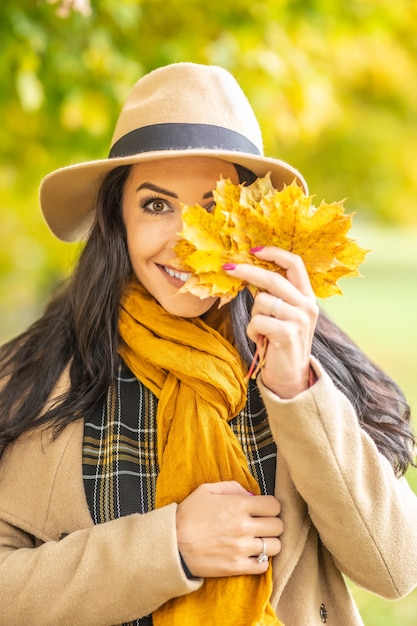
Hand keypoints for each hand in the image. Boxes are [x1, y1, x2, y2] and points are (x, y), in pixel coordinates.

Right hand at [176, 481, 282, 577]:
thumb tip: (250, 494)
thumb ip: (231, 486)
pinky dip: (261, 561)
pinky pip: (264, 566)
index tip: (265, 510)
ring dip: (270, 543)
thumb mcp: (206, 490)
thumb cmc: (188, 515)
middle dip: (273, 524)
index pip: (274, 506)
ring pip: (275, 547)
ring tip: (259, 541)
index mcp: (239, 505)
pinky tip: (252, 555)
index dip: (271, 507)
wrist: (172, 545)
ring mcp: (242, 548)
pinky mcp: (237, 567)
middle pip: (278, 526)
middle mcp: (244, 526)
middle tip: (263, 525)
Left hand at [224, 247, 318, 397]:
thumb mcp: (284, 316)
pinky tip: (261, 340)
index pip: (295, 263)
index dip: (274, 253)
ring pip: (261, 301)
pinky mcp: (287, 333)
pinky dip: (252, 331)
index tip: (254, 249)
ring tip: (261, 330)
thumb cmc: (280, 345)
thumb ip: (276, 295)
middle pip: (273, 278)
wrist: (291, 379)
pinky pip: (257, 321)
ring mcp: (299, 319)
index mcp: (307, 297)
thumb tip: (249, 271)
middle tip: (227, 268)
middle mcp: (307, 305)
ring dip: (253, 316)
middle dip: (247, 271)